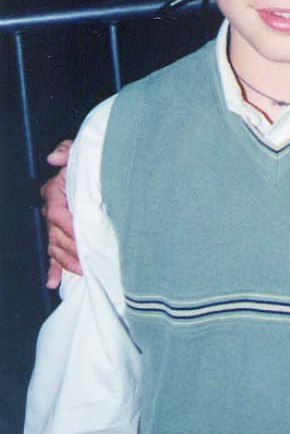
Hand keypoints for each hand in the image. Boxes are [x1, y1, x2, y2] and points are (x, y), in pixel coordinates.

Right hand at [41, 141, 79, 287]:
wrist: (93, 171)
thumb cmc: (87, 163)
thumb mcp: (80, 153)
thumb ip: (68, 151)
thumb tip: (55, 157)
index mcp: (55, 191)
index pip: (59, 214)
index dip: (70, 227)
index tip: (82, 237)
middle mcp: (52, 209)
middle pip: (57, 235)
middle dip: (71, 249)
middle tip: (87, 260)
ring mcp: (55, 224)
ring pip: (55, 246)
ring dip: (66, 261)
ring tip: (80, 270)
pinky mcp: (60, 234)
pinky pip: (54, 253)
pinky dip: (54, 269)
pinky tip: (53, 281)